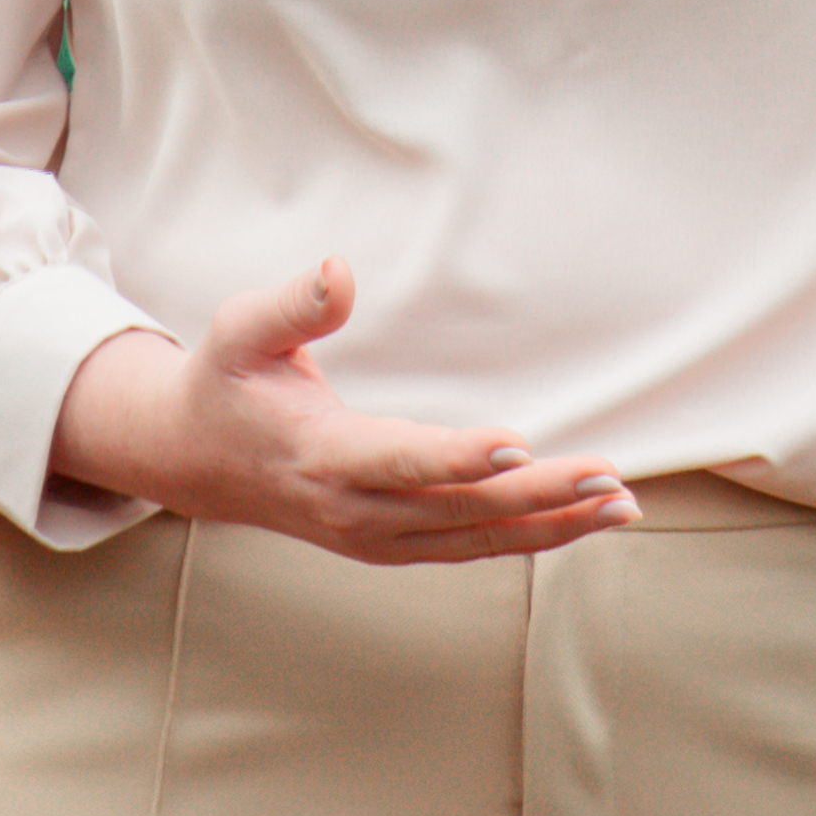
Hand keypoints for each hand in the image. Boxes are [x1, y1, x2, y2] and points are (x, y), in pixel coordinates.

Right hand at [47, 260, 640, 564]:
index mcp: (319, 456)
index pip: (399, 461)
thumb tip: (338, 268)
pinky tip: (583, 520)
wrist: (196, 461)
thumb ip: (291, 305)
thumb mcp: (239, 331)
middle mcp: (354, 510)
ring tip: (619, 503)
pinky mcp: (394, 545)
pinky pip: (472, 547)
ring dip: (552, 525)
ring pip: (476, 539)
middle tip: (606, 475)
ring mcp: (376, 537)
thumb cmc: (227, 382)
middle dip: (538, 496)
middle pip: (458, 510)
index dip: (458, 458)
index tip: (517, 446)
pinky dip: (532, 538)